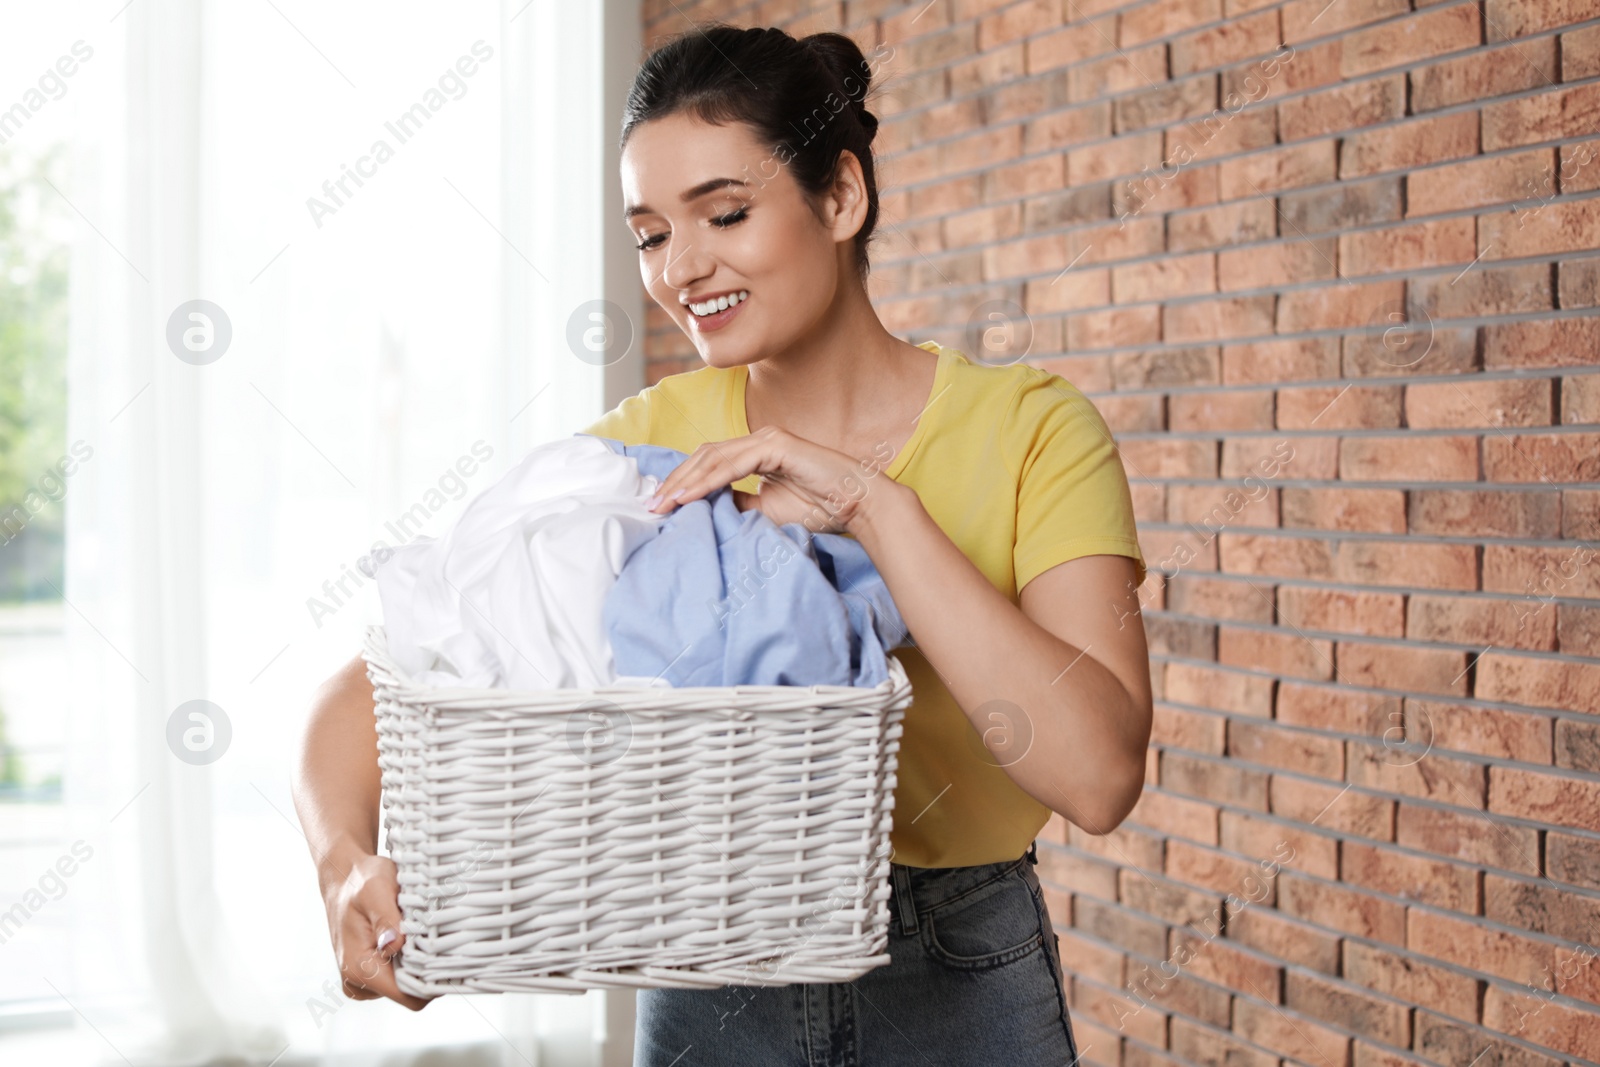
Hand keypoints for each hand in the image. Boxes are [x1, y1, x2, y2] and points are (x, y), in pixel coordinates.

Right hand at [321, 852, 434, 1010]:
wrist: (344, 878)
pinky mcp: (369, 973)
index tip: (450, 958)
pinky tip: (412, 936)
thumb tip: (395, 946)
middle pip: (411, 993)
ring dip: (420, 962)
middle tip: (438, 937)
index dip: (432, 982)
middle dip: (428, 970)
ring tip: (420, 931)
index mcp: (359, 968)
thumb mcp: (376, 890)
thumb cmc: (362, 881)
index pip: (407, 996)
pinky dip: (412, 959)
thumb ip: (386, 920)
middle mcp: (358, 981)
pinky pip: (400, 975)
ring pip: (408, 985)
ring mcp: (363, 980)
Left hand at [645, 426, 897, 533]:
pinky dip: (709, 479)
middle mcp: (758, 441)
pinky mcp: (778, 444)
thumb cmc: (820, 508)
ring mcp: (768, 439)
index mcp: (754, 453)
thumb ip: (737, 506)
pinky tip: (690, 496)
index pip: (707, 464)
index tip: (659, 507)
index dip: (681, 483)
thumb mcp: (766, 512)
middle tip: (653, 506)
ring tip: (665, 503)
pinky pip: (735, 462)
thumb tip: (704, 511)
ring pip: (714, 456)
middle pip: (703, 456)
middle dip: (675, 481)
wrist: (859, 506)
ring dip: (686, 481)